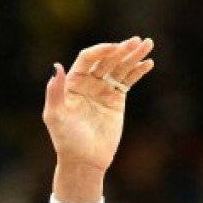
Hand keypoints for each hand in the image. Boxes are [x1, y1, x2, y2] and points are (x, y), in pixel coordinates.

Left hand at [44, 38, 155, 185]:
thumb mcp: (55, 116)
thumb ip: (54, 92)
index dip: (101, 50)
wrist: (84, 161)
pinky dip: (137, 71)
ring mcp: (103, 90)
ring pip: (120, 67)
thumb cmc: (66, 140)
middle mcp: (88, 82)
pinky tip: (148, 63)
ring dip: (133, 56)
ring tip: (148, 44)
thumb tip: (56, 66)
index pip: (88, 59)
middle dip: (122, 49)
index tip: (115, 48)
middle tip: (137, 41)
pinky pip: (127, 81)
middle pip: (107, 59)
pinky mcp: (116, 99)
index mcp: (72, 82)